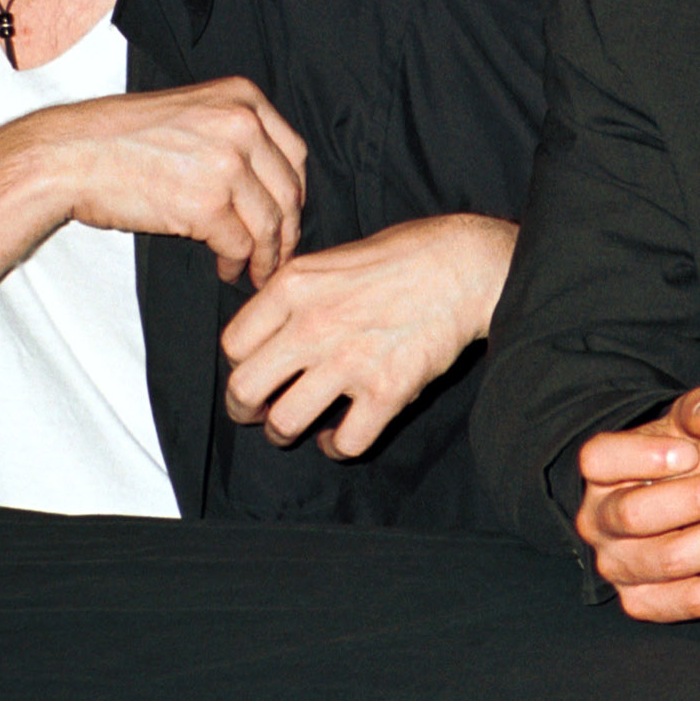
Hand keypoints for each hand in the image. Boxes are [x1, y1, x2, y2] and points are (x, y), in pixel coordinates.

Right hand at [17, 76, 307, 283]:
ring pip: (270, 223)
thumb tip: (266, 180)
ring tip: (255, 271)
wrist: (68, 155)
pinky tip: (228, 270)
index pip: (294, 154)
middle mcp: (242, 125)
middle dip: (288, 230)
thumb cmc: (119, 138)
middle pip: (289, 191)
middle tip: (279, 254)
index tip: (288, 216)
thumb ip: (232, 132)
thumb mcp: (190, 112)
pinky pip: (240, 244)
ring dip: (267, 255)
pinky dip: (238, 264)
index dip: (294, 193)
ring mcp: (226, 164)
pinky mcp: (207, 204)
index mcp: (242, 98)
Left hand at [219, 213, 516, 457]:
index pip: (232, 344)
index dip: (239, 364)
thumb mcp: (334, 256)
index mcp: (294, 286)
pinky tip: (339, 437)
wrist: (468, 265)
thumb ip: (297, 293)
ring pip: (285, 423)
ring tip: (294, 428)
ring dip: (284, 432)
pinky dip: (337, 447)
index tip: (254, 370)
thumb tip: (271, 329)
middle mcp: (313, 325)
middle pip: (244, 389)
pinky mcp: (387, 390)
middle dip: (245, 409)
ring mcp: (349, 361)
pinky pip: (346, 441)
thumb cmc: (407, 254)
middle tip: (257, 412)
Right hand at [576, 387, 699, 621]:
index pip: (600, 459)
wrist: (697, 506)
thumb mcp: (694, 425)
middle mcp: (597, 522)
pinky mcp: (644, 601)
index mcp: (600, 472)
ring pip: (667, 559)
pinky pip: (687, 600)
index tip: (692, 453)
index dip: (642, 455)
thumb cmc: (692, 455)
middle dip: (695, 500)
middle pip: (634, 514)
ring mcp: (617, 566)